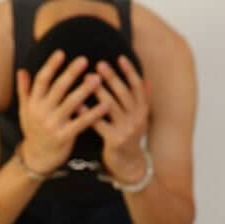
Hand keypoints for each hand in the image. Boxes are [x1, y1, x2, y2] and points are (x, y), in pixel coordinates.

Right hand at [17, 50, 108, 174]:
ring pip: (71, 103)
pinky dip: (93, 114)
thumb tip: (22, 70)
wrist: (37, 159)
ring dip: (85, 90)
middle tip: (85, 60)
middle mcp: (42, 112)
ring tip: (98, 79)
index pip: (41, 80)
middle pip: (58, 88)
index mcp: (33, 104)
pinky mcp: (64, 137)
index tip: (62, 53)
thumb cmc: (34, 132)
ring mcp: (53, 125)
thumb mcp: (25, 112)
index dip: (51, 66)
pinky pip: (81, 123)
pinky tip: (105, 105)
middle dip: (71, 73)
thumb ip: (24, 91)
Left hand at [83, 55, 149, 181]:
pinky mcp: (114, 140)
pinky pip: (99, 124)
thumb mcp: (138, 120)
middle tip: (99, 64)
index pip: (138, 87)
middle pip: (124, 94)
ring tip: (86, 79)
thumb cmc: (128, 137)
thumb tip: (146, 80)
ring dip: (99, 91)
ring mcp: (126, 130)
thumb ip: (141, 101)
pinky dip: (88, 113)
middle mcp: (137, 119)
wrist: (128, 165)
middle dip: (112, 78)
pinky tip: (78, 105)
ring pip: (112, 107)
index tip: (119, 57)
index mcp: (142, 111)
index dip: (130, 72)